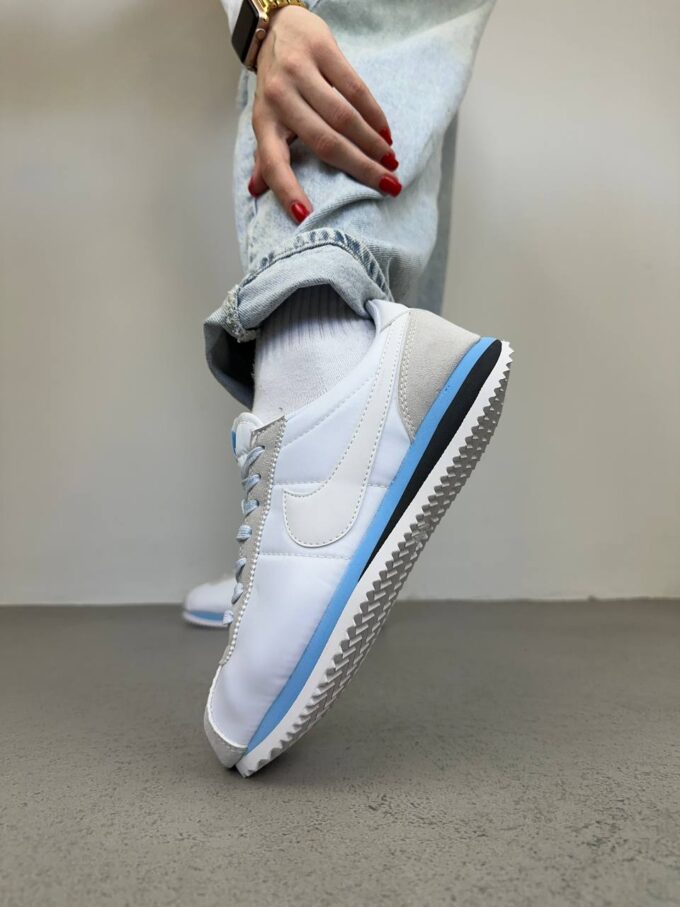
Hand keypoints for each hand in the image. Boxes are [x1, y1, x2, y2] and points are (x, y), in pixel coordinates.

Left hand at [248, 6, 400, 222]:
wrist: (276, 27)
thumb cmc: (275, 84)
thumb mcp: (265, 118)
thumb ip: (264, 155)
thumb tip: (255, 191)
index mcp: (263, 122)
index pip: (273, 162)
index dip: (287, 190)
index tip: (305, 215)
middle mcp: (278, 98)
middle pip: (324, 142)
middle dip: (360, 167)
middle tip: (387, 185)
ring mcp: (299, 72)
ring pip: (343, 117)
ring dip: (372, 143)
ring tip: (390, 161)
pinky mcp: (321, 50)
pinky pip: (354, 88)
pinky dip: (374, 113)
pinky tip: (385, 132)